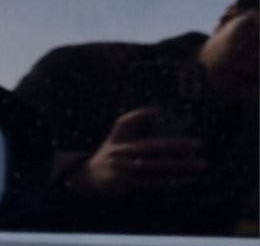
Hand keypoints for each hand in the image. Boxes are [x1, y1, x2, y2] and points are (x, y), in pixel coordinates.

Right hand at [65, 107, 205, 195]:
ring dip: (180, 166)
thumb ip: (132, 121)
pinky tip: (187, 179)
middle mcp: (122, 153)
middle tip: (199, 144)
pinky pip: (155, 181)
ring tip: (201, 164)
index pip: (129, 124)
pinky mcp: (130, 182)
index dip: (143, 117)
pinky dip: (171, 180)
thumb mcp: (117, 135)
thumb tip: (155, 110)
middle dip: (177, 145)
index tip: (161, 113)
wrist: (91, 176)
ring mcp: (126, 169)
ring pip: (157, 166)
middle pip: (152, 147)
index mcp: (119, 140)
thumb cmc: (109, 152)